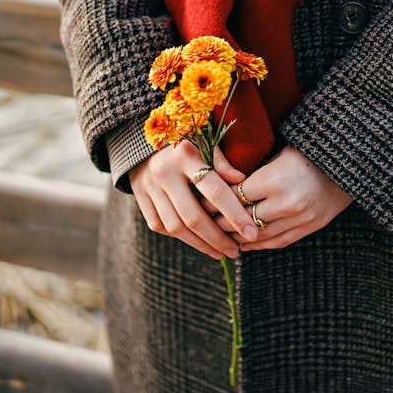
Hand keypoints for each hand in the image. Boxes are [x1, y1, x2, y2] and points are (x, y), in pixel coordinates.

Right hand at [128, 141, 259, 259]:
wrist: (143, 140)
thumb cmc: (185, 141)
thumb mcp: (205, 142)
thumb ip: (222, 162)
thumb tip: (242, 180)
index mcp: (185, 155)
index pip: (214, 191)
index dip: (235, 214)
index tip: (252, 232)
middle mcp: (164, 172)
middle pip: (193, 216)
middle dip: (217, 239)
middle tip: (236, 251)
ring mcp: (148, 186)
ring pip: (176, 227)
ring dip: (201, 244)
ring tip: (221, 252)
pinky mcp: (139, 197)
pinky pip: (160, 226)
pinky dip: (181, 237)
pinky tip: (198, 242)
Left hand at [208, 145, 352, 250]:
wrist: (350, 160)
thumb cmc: (309, 148)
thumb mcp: (279, 151)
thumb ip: (253, 168)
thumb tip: (220, 181)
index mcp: (275, 179)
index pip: (234, 197)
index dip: (215, 200)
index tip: (199, 199)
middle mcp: (287, 203)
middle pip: (242, 219)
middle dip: (219, 220)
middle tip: (200, 219)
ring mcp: (300, 219)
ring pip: (258, 235)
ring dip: (235, 236)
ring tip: (217, 234)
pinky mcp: (310, 227)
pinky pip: (278, 242)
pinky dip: (258, 244)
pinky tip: (243, 243)